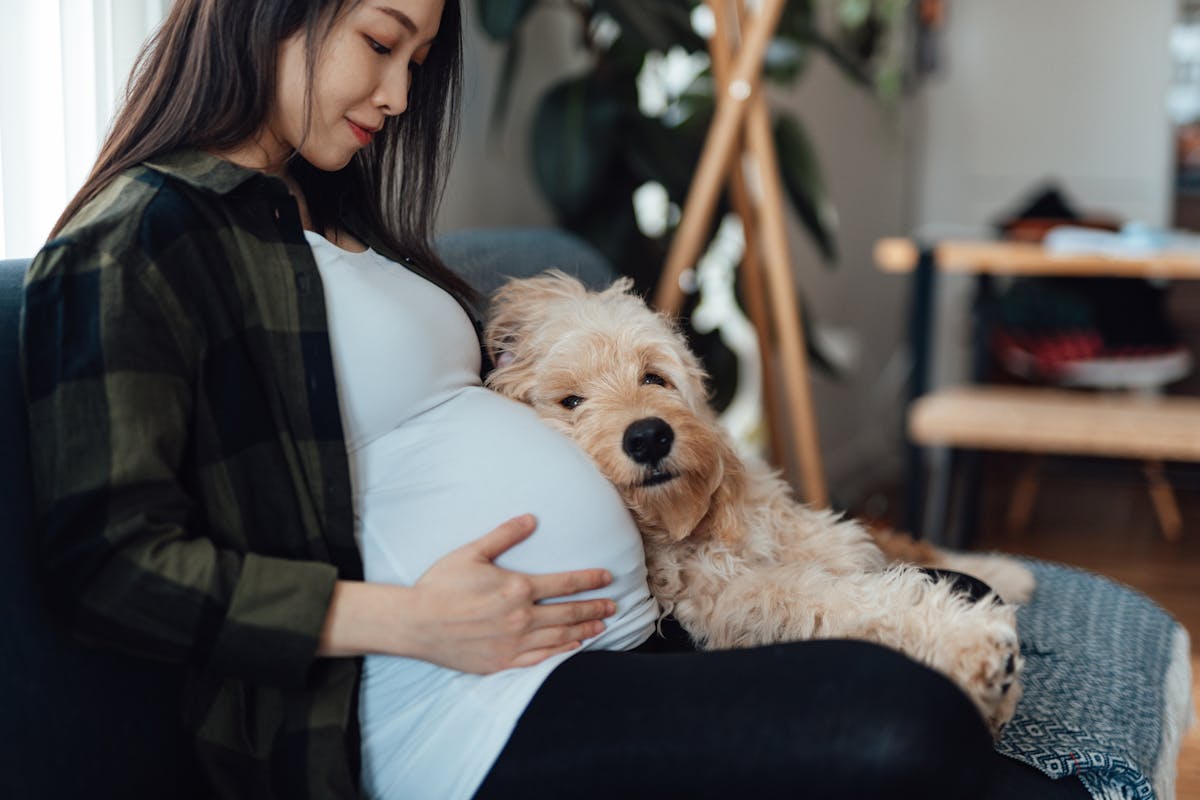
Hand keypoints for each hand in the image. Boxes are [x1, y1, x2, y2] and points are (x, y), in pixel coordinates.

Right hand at [407, 514, 615, 672]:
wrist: (417, 623)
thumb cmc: (442, 585)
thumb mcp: (472, 553)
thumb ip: (505, 535)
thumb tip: (531, 519)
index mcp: (517, 588)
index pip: (565, 583)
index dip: (590, 580)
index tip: (607, 578)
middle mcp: (522, 617)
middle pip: (569, 612)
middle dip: (594, 608)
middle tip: (613, 606)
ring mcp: (514, 642)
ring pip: (560, 636)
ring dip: (584, 630)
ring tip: (601, 626)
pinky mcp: (503, 661)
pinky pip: (541, 658)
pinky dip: (562, 652)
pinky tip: (574, 647)